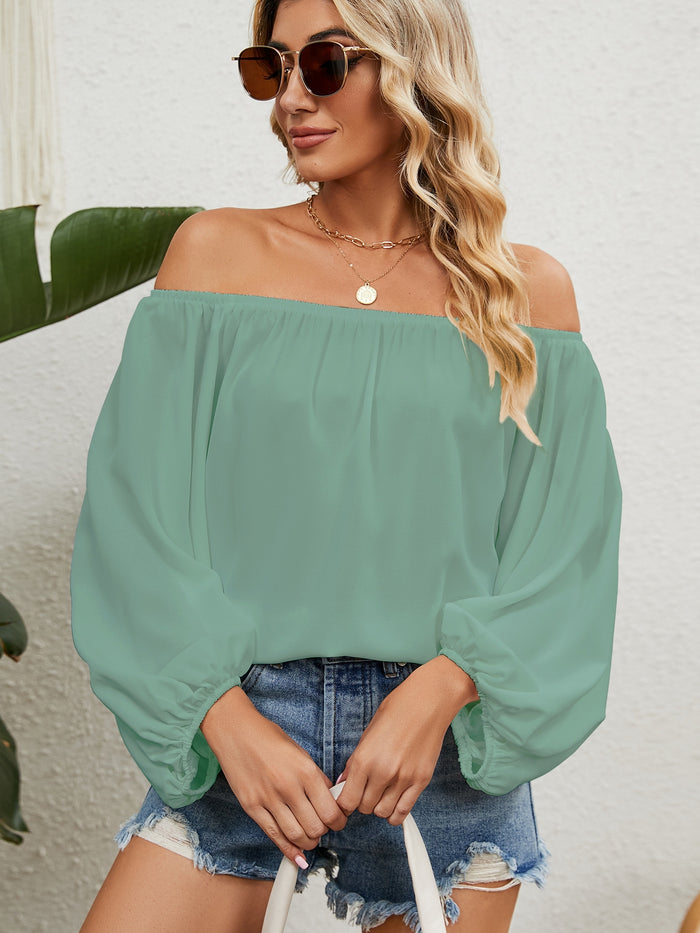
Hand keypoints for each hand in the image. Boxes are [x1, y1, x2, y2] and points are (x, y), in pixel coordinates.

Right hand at [201, 686, 346, 866]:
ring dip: (308, 842)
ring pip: (296, 836)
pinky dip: (288, 850)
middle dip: (325, 832)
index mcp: (305, 770)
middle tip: (325, 828)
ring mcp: (268, 799)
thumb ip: (315, 777)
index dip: (339, 821)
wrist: (235, 731)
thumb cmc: (268, 737)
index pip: (330, 810)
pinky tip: (297, 855)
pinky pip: (273, 835)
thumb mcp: (299, 752)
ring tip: (311, 837)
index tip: (339, 820)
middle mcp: (288, 787)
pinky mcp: (252, 807)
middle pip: (315, 827)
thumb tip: (330, 799)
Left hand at [335, 656, 477, 825]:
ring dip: (379, 807)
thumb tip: (343, 782)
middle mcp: (383, 773)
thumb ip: (355, 761)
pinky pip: (404, 811)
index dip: (344, 803)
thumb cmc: (397, 709)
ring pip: (383, 813)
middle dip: (362, 802)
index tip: (347, 799)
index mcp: (365, 759)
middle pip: (364, 808)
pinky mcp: (421, 781)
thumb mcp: (368, 732)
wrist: (428, 701)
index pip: (347, 801)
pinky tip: (393, 802)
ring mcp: (404, 779)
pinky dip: (395, 813)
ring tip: (380, 794)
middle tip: (365, 791)